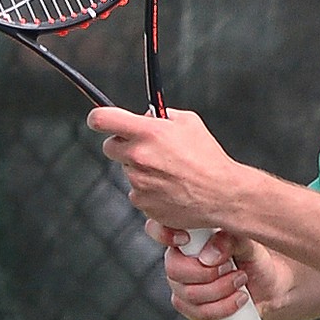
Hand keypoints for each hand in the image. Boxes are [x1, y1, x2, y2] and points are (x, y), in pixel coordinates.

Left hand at [89, 106, 238, 230]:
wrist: (221, 193)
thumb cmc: (208, 158)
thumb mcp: (190, 122)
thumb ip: (163, 116)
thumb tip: (146, 117)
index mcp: (149, 133)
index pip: (103, 119)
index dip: (97, 117)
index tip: (99, 120)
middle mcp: (139, 157)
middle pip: (110, 146)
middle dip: (124, 144)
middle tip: (146, 147)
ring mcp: (138, 182)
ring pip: (127, 170)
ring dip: (140, 168)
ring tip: (169, 170)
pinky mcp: (143, 203)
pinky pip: (137, 192)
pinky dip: (149, 189)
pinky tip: (170, 186)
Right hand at [145, 220, 279, 319]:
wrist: (269, 286)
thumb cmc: (253, 258)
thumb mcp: (248, 242)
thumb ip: (229, 239)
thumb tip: (209, 255)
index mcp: (189, 238)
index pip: (158, 228)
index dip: (163, 233)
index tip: (185, 239)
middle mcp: (180, 261)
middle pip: (173, 269)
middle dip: (206, 272)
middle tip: (230, 267)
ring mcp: (183, 287)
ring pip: (188, 294)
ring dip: (220, 289)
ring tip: (241, 280)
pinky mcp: (193, 310)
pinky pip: (198, 313)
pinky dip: (223, 307)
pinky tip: (239, 298)